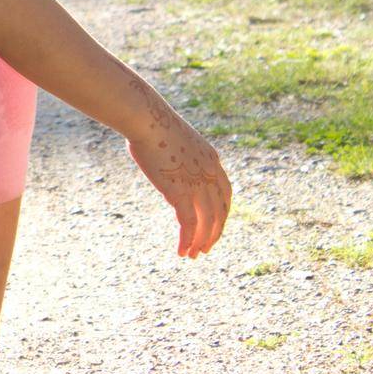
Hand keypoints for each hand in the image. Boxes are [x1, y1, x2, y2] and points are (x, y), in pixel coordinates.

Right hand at [127, 106, 231, 257]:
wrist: (147, 119)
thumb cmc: (151, 123)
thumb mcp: (173, 139)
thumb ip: (177, 154)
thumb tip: (164, 157)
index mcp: (212, 160)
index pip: (225, 194)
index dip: (221, 213)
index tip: (215, 224)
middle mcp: (210, 174)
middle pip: (220, 212)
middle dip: (214, 233)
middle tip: (205, 248)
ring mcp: (198, 184)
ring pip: (207, 222)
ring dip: (201, 242)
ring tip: (193, 255)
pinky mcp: (181, 193)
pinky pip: (189, 224)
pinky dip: (187, 240)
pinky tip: (181, 251)